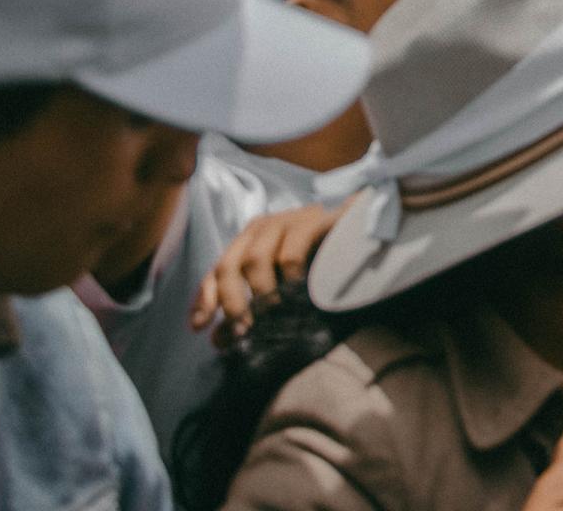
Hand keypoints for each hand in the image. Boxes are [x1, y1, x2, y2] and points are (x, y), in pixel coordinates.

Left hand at [191, 201, 346, 336]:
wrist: (363, 231)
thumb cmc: (319, 260)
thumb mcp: (278, 287)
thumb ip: (247, 310)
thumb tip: (217, 340)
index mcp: (248, 243)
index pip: (215, 271)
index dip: (205, 300)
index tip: (199, 328)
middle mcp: (261, 229)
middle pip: (228, 266)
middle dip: (231, 303)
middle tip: (243, 330)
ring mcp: (285, 221)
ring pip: (254, 260)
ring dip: (259, 294)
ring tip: (272, 314)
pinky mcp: (311, 221)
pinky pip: (289, 254)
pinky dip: (288, 279)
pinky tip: (298, 291)